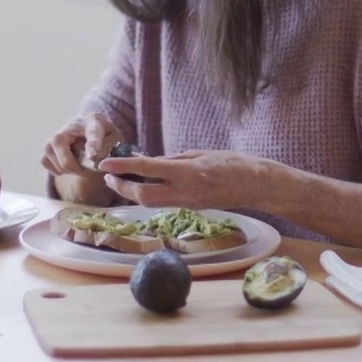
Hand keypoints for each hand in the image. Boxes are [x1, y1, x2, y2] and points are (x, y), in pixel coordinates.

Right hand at [40, 113, 122, 176]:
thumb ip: (110, 149)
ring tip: (80, 163)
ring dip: (69, 169)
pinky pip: (47, 163)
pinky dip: (59, 170)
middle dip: (72, 164)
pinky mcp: (46, 148)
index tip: (93, 156)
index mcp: (94, 122)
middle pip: (61, 145)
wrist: (87, 129)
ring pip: (55, 160)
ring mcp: (55, 136)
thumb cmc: (103, 136)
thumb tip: (96, 161)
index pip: (93, 133)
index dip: (92, 145)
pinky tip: (70, 162)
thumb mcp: (115, 140)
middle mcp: (70, 126)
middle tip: (85, 169)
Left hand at [97, 150, 273, 210]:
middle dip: (121, 187)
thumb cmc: (234, 163)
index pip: (146, 169)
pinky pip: (164, 203)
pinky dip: (149, 195)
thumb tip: (153, 163)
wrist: (256, 185)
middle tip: (108, 176)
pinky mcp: (192, 208)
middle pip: (142, 195)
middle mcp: (184, 191)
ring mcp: (188, 203)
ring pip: (150, 202)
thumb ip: (175, 160)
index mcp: (187, 172)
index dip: (123, 166)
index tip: (105, 163)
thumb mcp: (201, 153)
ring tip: (120, 181)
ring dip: (132, 193)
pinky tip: (144, 186)